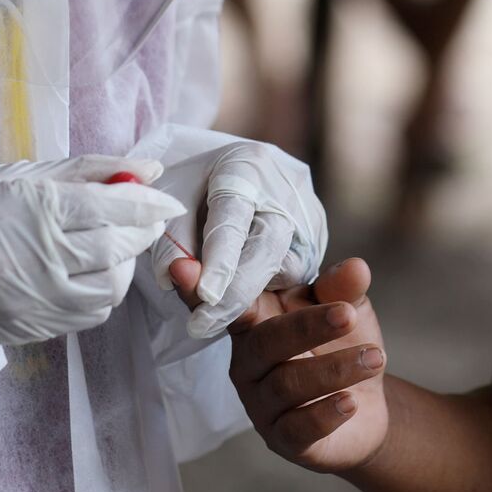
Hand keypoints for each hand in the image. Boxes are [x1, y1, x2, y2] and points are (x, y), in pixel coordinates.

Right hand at [0, 155, 184, 345]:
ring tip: (115, 247)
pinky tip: (93, 274)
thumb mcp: (21, 175)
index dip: (146, 205)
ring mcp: (28, 298)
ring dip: (124, 266)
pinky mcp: (28, 327)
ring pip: (108, 287)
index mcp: (24, 207)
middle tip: (149, 220)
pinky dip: (103, 293)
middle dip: (141, 232)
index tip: (168, 202)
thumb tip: (149, 169)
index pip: (107, 207)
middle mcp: (28, 255)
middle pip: (113, 247)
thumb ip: (89, 171)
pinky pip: (89, 314)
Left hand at [150, 140, 326, 337]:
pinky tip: (245, 270)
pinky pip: (295, 272)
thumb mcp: (172, 198)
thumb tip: (176, 278)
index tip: (206, 297)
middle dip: (236, 293)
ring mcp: (309, 211)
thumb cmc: (200, 180)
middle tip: (202, 325)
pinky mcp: (318, 233)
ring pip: (284, 268)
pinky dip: (266, 282)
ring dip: (250, 288)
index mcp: (245, 166)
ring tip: (219, 281)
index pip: (233, 220)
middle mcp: (285, 187)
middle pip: (266, 248)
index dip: (219, 262)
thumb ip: (172, 237)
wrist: (242, 168)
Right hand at [172, 257, 387, 471]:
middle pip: (265, 342)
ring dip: (334, 369)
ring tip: (375, 358)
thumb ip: (343, 289)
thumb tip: (357, 267)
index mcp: (253, 322)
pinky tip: (350, 402)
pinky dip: (325, 413)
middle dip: (307, 326)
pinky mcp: (284, 439)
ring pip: (288, 384)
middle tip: (347, 314)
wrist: (366, 404)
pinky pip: (298, 427)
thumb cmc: (339, 343)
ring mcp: (261, 404)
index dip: (198, 287)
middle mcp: (248, 363)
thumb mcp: (347, 308)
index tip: (183, 266)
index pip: (224, 302)